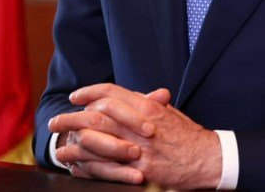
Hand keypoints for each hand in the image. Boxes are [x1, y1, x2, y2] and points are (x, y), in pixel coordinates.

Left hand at [49, 84, 221, 188]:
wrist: (207, 159)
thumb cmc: (189, 135)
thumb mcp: (169, 113)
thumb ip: (148, 103)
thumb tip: (130, 95)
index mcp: (147, 108)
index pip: (112, 94)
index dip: (90, 93)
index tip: (76, 96)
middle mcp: (140, 125)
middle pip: (98, 117)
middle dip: (73, 118)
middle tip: (56, 121)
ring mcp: (139, 149)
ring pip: (98, 142)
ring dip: (74, 144)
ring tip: (59, 147)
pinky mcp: (140, 171)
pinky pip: (106, 168)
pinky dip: (88, 167)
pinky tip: (76, 167)